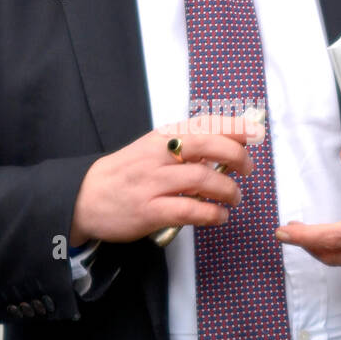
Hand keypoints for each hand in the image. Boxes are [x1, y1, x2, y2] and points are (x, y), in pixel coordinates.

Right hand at [70, 114, 262, 245]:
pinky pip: (188, 210)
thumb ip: (185, 149)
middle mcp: (158, 155)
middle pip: (208, 146)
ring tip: (235, 198)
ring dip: (228, 190)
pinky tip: (219, 216)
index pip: (204, 123)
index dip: (235, 127)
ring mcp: (152, 183)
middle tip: (248, 170)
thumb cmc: (125, 174)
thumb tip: (227, 149)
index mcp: (162, 137)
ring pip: (202, 179)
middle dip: (238, 156)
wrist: (83, 197)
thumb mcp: (152, 150)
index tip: (257, 133)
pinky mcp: (148, 210)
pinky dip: (211, 213)